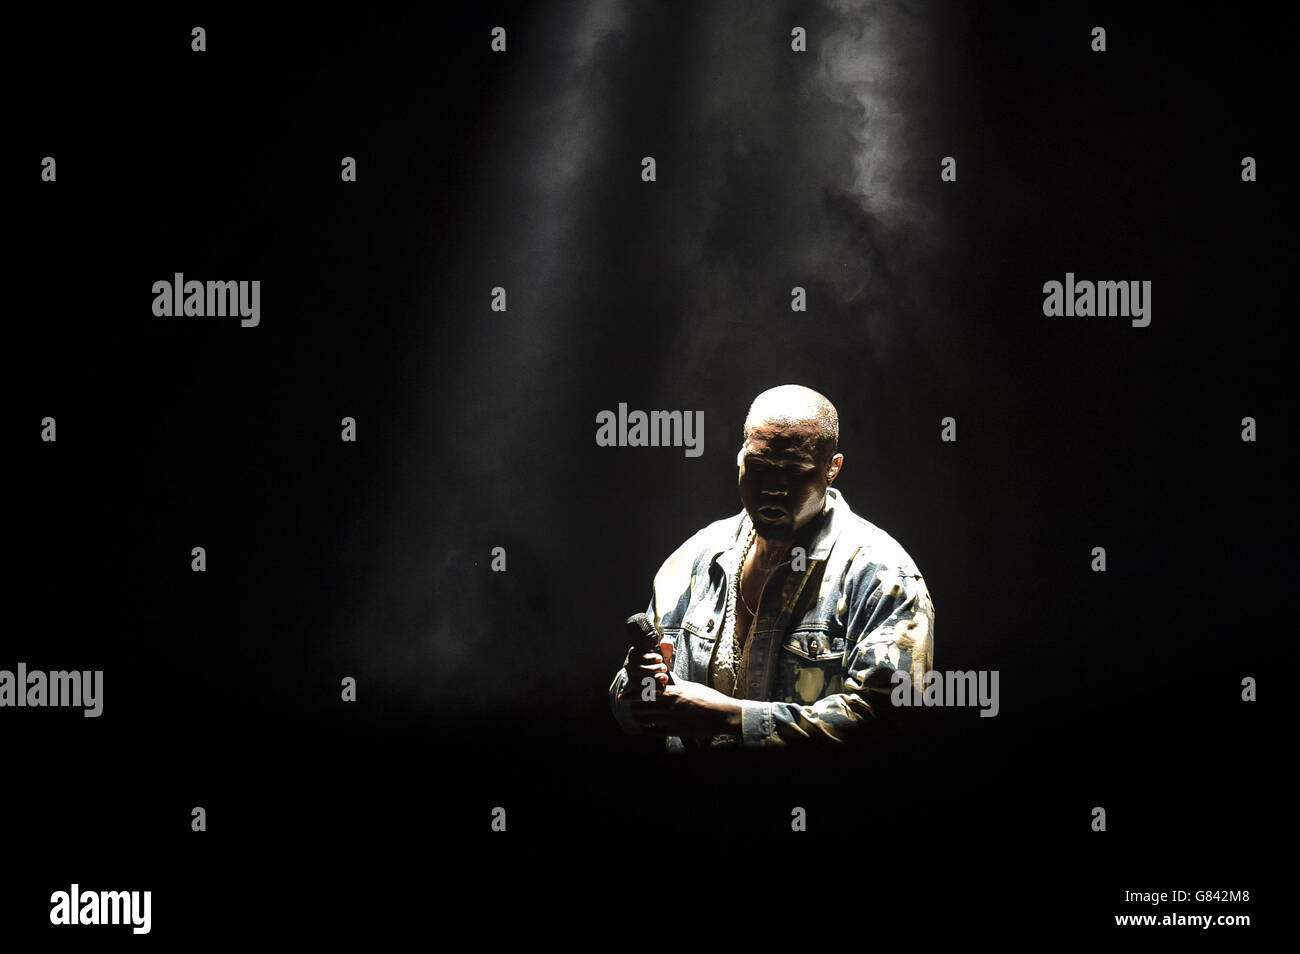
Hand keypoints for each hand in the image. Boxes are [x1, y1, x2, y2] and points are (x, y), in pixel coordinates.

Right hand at [616, 639, 674, 701]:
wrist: (654, 682)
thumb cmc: (657, 666)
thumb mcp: (661, 657)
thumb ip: (665, 649)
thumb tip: (667, 642)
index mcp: (633, 655)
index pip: (636, 655)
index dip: (648, 657)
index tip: (660, 658)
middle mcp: (629, 667)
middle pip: (636, 669)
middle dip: (652, 669)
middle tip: (663, 668)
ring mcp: (630, 679)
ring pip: (637, 681)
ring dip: (653, 679)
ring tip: (664, 677)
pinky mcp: (634, 691)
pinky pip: (640, 692)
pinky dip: (652, 690)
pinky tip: (661, 687)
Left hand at [628, 678, 742, 737]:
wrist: (722, 715)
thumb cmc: (708, 698)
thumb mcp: (690, 686)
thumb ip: (675, 682)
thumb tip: (664, 676)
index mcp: (674, 692)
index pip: (646, 692)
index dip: (632, 695)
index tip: (623, 696)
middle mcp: (671, 706)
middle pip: (642, 707)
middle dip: (634, 707)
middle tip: (630, 707)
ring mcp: (673, 719)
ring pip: (646, 719)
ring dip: (639, 718)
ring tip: (637, 716)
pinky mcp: (676, 731)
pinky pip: (655, 731)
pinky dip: (647, 728)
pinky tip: (646, 726)